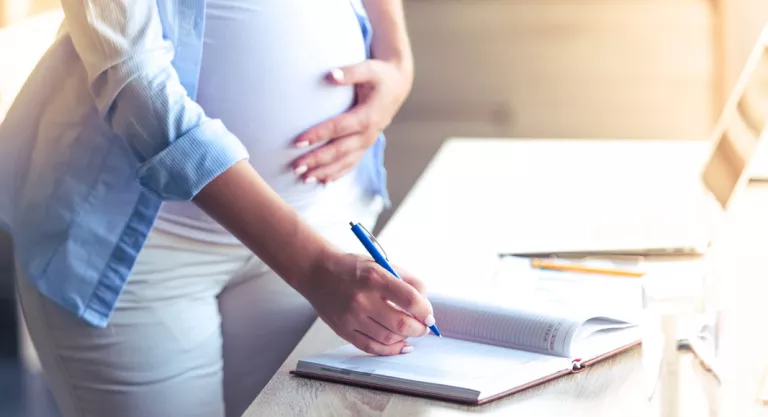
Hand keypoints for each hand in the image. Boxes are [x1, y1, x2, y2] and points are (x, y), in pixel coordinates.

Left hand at [291, 59, 411, 183]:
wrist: (398, 85)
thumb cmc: (380, 75)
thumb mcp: (369, 69)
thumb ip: (350, 72)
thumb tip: (330, 75)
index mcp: (368, 116)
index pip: (338, 128)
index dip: (318, 135)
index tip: (298, 142)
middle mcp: (368, 134)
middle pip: (339, 150)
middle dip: (317, 160)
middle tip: (296, 167)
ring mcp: (367, 142)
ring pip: (345, 162)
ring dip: (325, 172)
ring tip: (304, 180)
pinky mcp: (365, 145)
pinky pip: (351, 164)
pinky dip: (337, 174)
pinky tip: (322, 182)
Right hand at [296, 250, 432, 355]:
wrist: (317, 272)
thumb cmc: (351, 267)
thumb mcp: (381, 263)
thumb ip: (406, 280)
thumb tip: (425, 302)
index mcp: (375, 278)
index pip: (410, 300)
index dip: (425, 311)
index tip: (429, 315)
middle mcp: (363, 299)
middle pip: (401, 324)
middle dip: (419, 329)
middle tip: (423, 327)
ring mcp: (352, 317)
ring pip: (388, 338)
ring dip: (405, 338)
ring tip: (410, 333)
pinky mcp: (343, 330)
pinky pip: (370, 347)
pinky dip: (389, 350)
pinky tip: (399, 345)